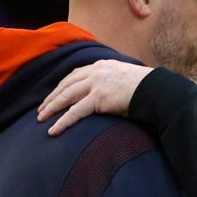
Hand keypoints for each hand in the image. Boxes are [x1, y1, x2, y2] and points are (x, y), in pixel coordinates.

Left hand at [37, 60, 153, 135]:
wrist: (156, 90)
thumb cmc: (146, 88)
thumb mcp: (126, 78)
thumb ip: (113, 82)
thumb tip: (110, 94)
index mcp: (101, 65)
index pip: (75, 74)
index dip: (61, 86)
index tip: (53, 95)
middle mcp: (95, 72)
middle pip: (66, 84)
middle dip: (51, 97)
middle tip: (41, 109)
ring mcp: (96, 84)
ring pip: (66, 96)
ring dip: (51, 108)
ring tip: (41, 119)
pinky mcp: (98, 98)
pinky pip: (75, 112)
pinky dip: (63, 122)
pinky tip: (53, 130)